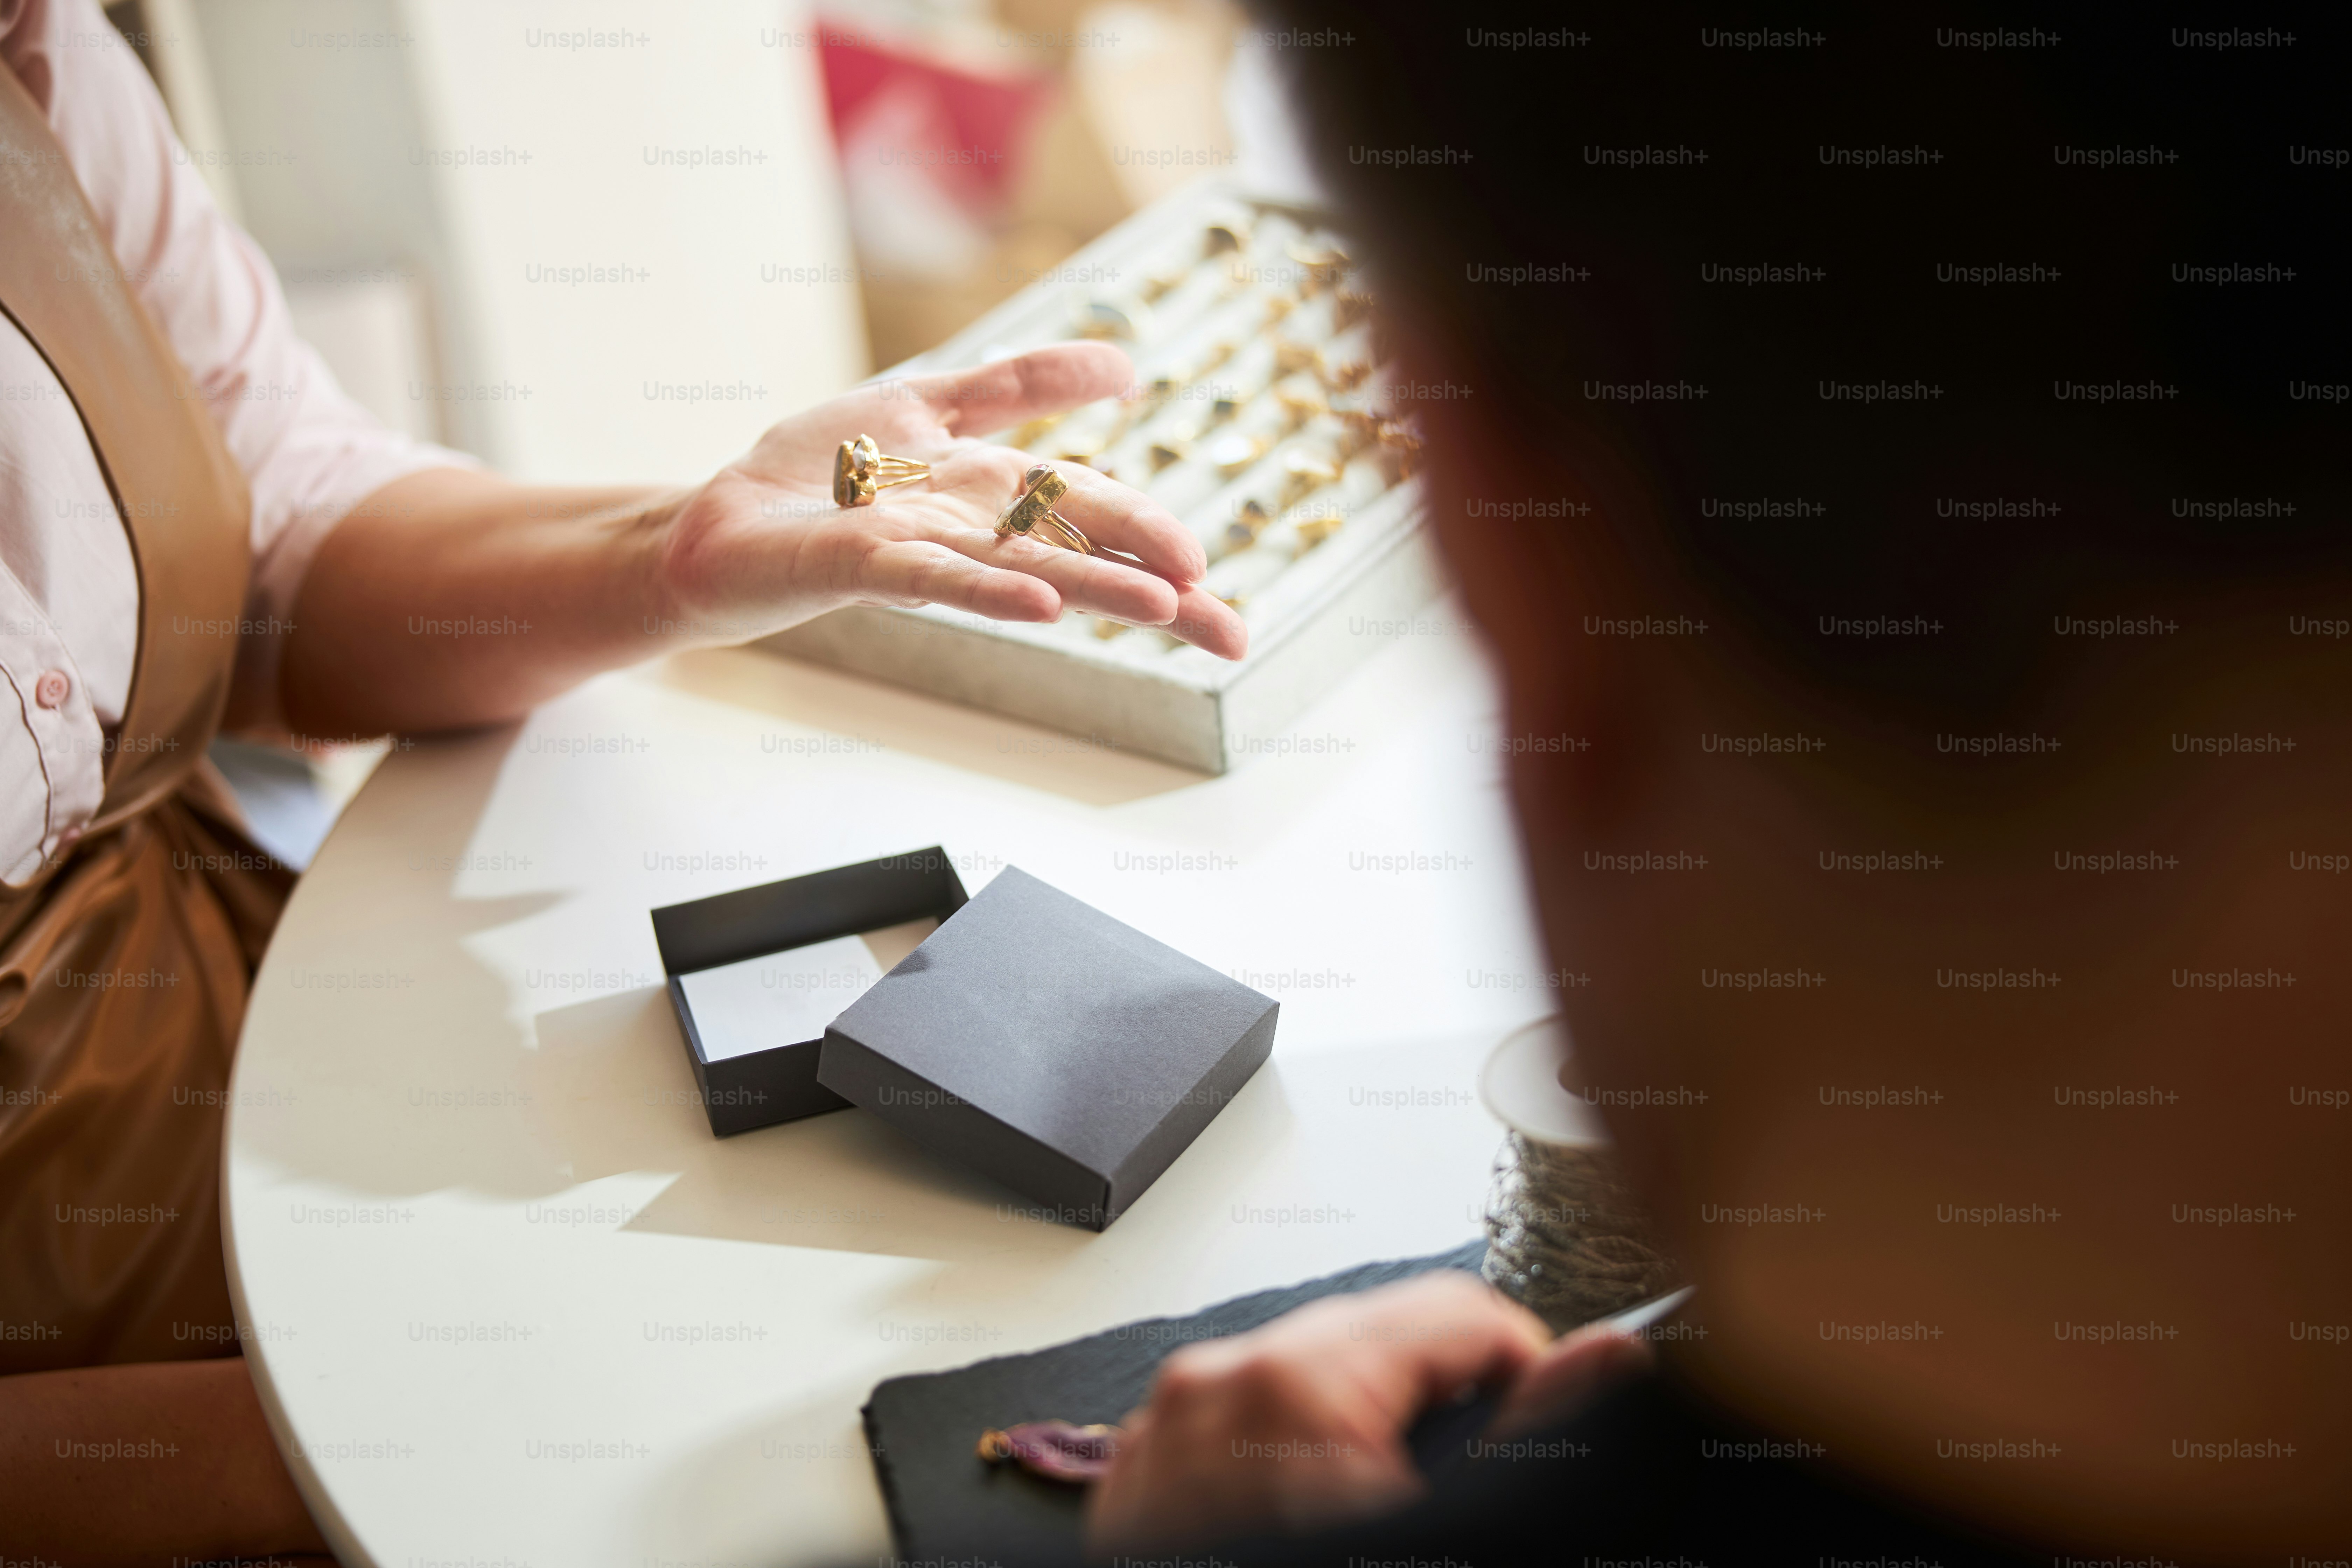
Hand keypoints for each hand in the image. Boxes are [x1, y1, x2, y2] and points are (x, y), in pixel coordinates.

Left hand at [658, 341, 1246, 658]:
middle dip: (1155, 592)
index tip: (1215, 579)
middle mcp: (967, 535)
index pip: (1094, 515)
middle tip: (1228, 631)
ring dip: (1095, 589)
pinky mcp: (854, 563)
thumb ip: (1024, 382)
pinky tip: (1044, 611)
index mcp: (991, 497)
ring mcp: (916, 553)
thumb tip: (1125, 362)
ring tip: (1166, 609)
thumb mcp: (930, 402)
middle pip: (1076, 558)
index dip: (1156, 543)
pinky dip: (987, 592)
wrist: (714, 519)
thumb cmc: (817, 475)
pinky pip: (931, 577)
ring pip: (1021, 573)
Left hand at [1084, 1272, 1649, 1553]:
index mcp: (1296, 1385)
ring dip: (1360, 1429)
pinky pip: (1234, 1427)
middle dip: (1433, 1404)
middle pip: (1374, 1338)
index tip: (1534, 1429)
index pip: (1454, 1312)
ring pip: (1303, 1378)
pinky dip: (1283, 1460)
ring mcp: (1163, 1432)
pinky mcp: (1139, 1477)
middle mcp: (1215, 1386)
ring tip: (1384, 1515)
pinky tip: (1309, 1528)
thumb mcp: (1453, 1533)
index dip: (1518, 1370)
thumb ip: (1531, 1434)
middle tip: (1455, 1494)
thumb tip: (1609, 1353)